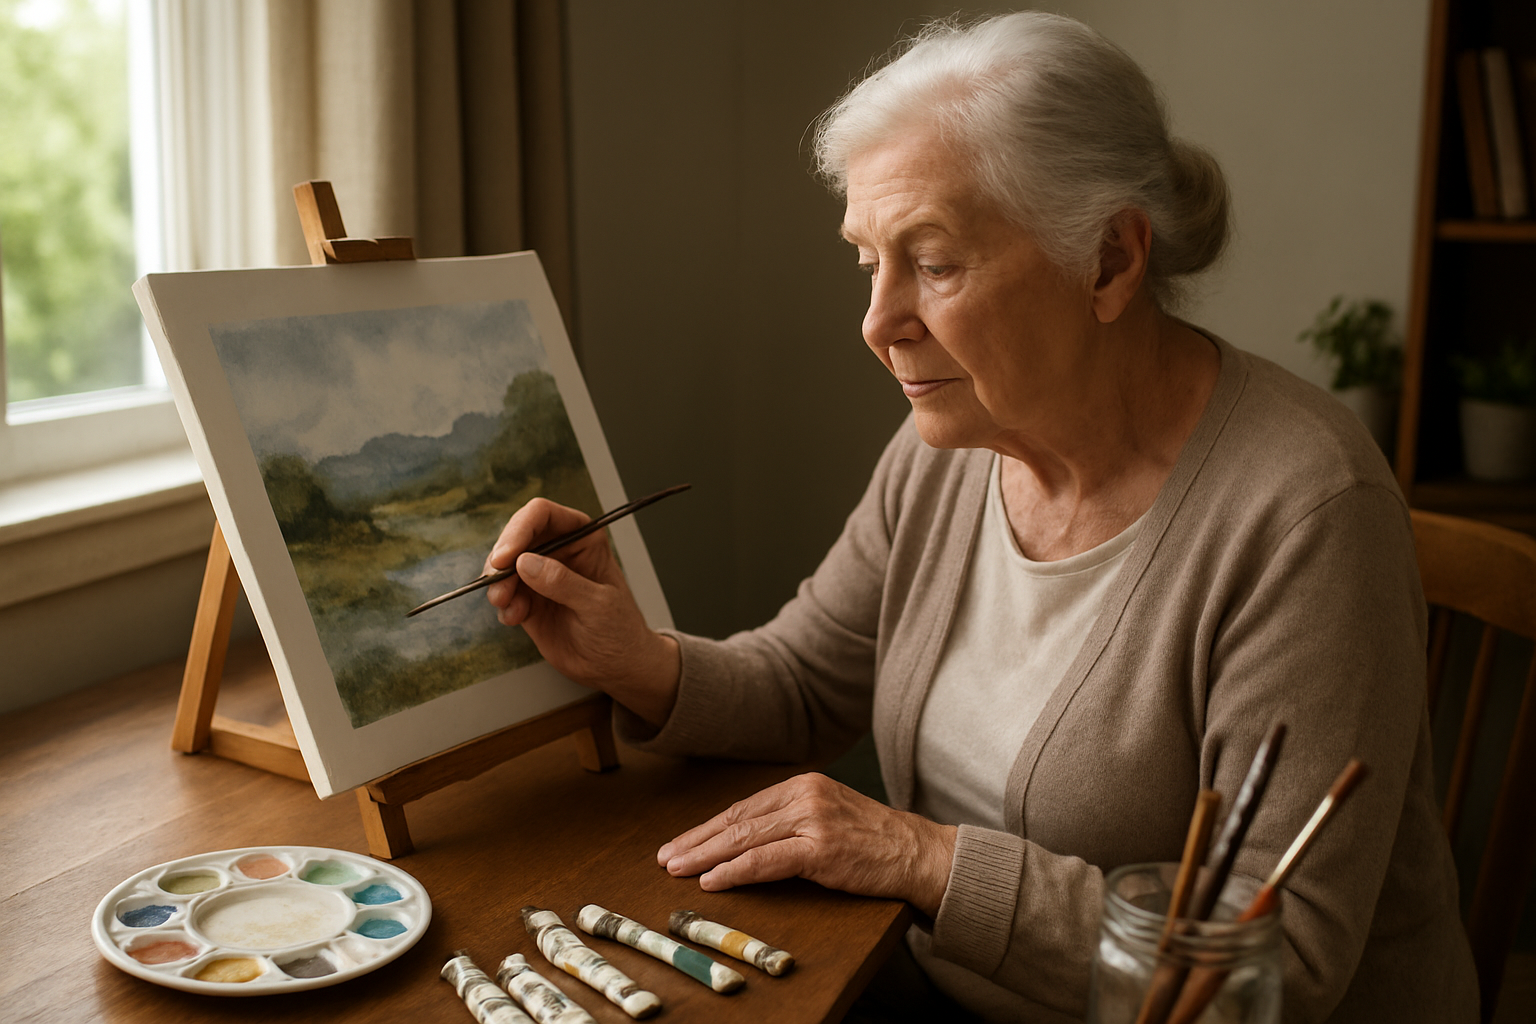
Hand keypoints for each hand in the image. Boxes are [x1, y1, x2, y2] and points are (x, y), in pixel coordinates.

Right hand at [485, 497, 678, 724]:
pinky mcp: (529, 600)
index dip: (520, 529)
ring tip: (506, 605)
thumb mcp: (598, 605)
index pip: (543, 515)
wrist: (616, 668)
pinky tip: (514, 617)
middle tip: (497, 582)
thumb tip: (526, 562)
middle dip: (502, 558)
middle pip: (516, 536)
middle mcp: (559, 550)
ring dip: (498, 583)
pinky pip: (505, 593)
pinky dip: (503, 604)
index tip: (506, 556)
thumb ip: (563, 583)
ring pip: (505, 565)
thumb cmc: (620, 630)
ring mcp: (541, 575)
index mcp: (583, 537)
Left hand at [656, 773, 957, 916]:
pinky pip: (765, 861)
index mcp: (803, 784)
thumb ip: (791, 820)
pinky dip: (734, 871)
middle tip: (665, 856)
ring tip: (677, 868)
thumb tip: (743, 839)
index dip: (708, 827)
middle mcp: (804, 795)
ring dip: (704, 855)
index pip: (744, 807)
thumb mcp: (828, 816)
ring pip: (745, 838)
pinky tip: (712, 880)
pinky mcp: (820, 848)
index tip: (681, 842)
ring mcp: (812, 819)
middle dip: (696, 840)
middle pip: (737, 820)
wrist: (917, 853)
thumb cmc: (873, 841)